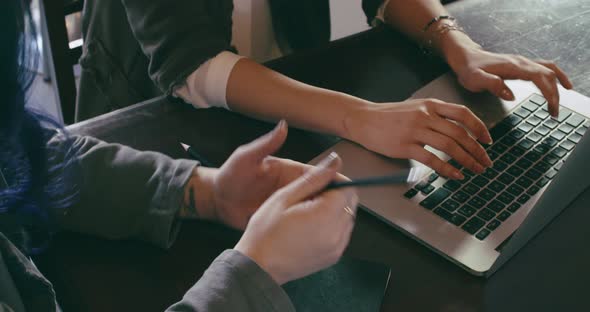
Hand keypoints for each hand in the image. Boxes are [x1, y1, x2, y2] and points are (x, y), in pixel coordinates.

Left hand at [181, 120, 343, 229]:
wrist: (216, 200)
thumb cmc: (230, 176)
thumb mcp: (246, 157)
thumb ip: (265, 144)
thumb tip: (283, 124)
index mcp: (290, 171)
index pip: (318, 174)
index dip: (335, 179)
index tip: (350, 186)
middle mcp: (293, 188)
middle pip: (322, 194)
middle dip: (337, 201)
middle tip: (349, 211)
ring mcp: (289, 206)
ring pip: (314, 211)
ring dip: (326, 216)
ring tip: (340, 225)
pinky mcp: (282, 220)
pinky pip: (301, 224)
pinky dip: (312, 228)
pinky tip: (320, 235)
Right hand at [235, 152, 357, 284]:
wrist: (258, 266)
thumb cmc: (265, 231)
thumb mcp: (285, 197)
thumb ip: (314, 178)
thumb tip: (334, 160)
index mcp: (325, 216)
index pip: (347, 188)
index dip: (333, 179)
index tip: (317, 181)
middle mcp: (337, 233)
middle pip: (350, 202)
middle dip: (335, 194)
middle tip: (309, 196)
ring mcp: (337, 247)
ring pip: (348, 217)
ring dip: (334, 209)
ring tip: (307, 212)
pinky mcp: (333, 256)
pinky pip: (342, 233)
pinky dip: (332, 225)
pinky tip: (311, 226)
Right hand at [345, 99, 492, 178]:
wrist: (362, 119)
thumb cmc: (388, 116)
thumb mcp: (414, 108)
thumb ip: (434, 115)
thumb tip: (457, 130)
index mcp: (430, 105)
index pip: (463, 114)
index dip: (479, 128)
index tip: (487, 140)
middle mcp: (425, 116)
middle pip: (460, 133)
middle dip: (477, 150)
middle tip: (486, 161)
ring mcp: (415, 131)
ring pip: (450, 146)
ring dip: (467, 160)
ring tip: (475, 169)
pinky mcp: (405, 146)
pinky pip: (432, 159)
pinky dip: (447, 169)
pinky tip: (455, 175)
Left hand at [445, 43, 572, 116]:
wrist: (466, 57)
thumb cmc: (469, 69)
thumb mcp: (474, 79)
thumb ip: (492, 85)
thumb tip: (511, 95)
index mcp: (513, 66)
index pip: (539, 77)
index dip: (549, 92)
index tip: (552, 107)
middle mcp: (521, 62)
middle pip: (548, 75)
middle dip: (555, 94)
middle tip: (554, 114)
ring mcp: (523, 62)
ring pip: (549, 70)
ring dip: (557, 86)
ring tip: (558, 104)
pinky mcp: (522, 65)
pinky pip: (545, 68)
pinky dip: (556, 76)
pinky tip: (562, 84)